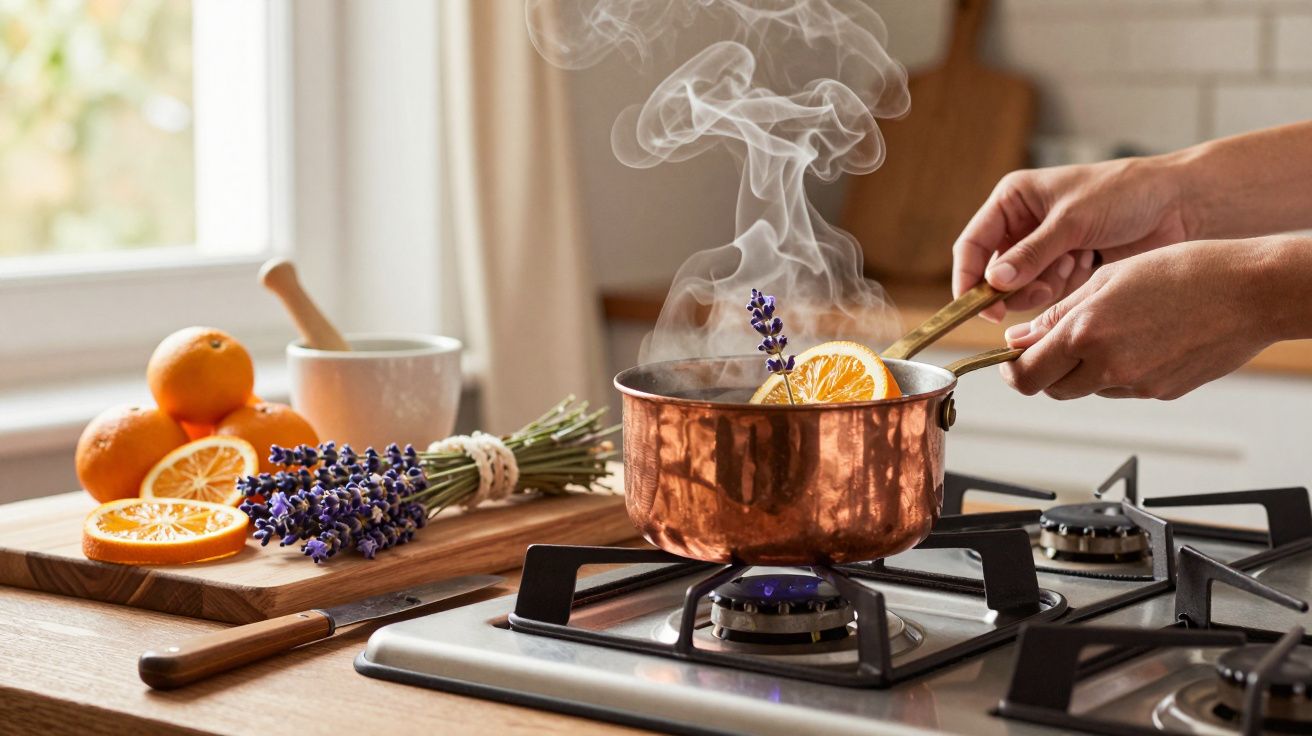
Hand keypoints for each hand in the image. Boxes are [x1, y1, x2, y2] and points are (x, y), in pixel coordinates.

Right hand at [953, 157, 1188, 321]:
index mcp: (1013, 200)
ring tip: (1068, 270)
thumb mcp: (1072, 220)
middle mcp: (1023, 226)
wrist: (1178, 205)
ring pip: (1018, 287)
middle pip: (992, 272)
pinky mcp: (1067, 270)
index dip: (968, 276)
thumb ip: (1030, 254)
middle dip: (1010, 286)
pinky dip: (1059, 290)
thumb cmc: (1125, 193)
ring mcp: (1045, 250)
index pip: (973, 244)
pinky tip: (1083, 269)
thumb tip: (993, 283)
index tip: (976, 305)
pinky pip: (1046, 293)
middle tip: (1037, 290)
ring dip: (1038, 288)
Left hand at [999, 239, 1285, 400]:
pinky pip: (1121, 389)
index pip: (1025, 374)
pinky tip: (1137, 340)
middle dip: (1042, 370)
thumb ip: (1058, 314)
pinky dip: (1115, 371)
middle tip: (1048, 347)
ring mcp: (1136, 384)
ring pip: (1086, 389)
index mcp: (1085, 333)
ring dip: (1080, 370)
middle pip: (1051, 388)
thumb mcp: (1108, 278)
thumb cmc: (1184, 272)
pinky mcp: (1160, 392)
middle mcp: (1107, 366)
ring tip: (1106, 331)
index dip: (1010, 369)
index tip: (1009, 360)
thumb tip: (1021, 340)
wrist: (1249, 291)